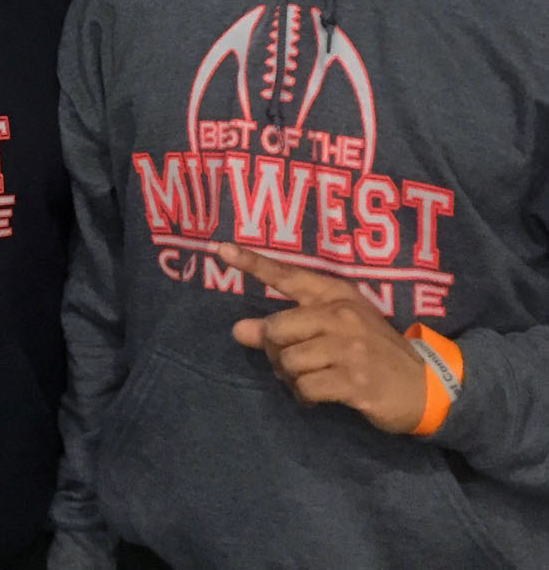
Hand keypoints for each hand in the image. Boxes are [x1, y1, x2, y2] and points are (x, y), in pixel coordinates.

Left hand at [218, 242, 425, 433]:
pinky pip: (305, 388)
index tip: (221, 249)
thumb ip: (289, 324)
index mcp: (337, 295)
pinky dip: (303, 397)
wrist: (427, 386)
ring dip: (290, 378)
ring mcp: (350, 349)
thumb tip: (239, 330)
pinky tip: (316, 397)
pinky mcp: (355, 381)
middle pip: (276, 330)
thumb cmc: (374, 351)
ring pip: (288, 362)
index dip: (253, 263)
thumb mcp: (337, 327)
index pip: (288, 275)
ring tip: (308, 380)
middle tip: (290, 364)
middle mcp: (342, 316)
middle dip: (275, 352)